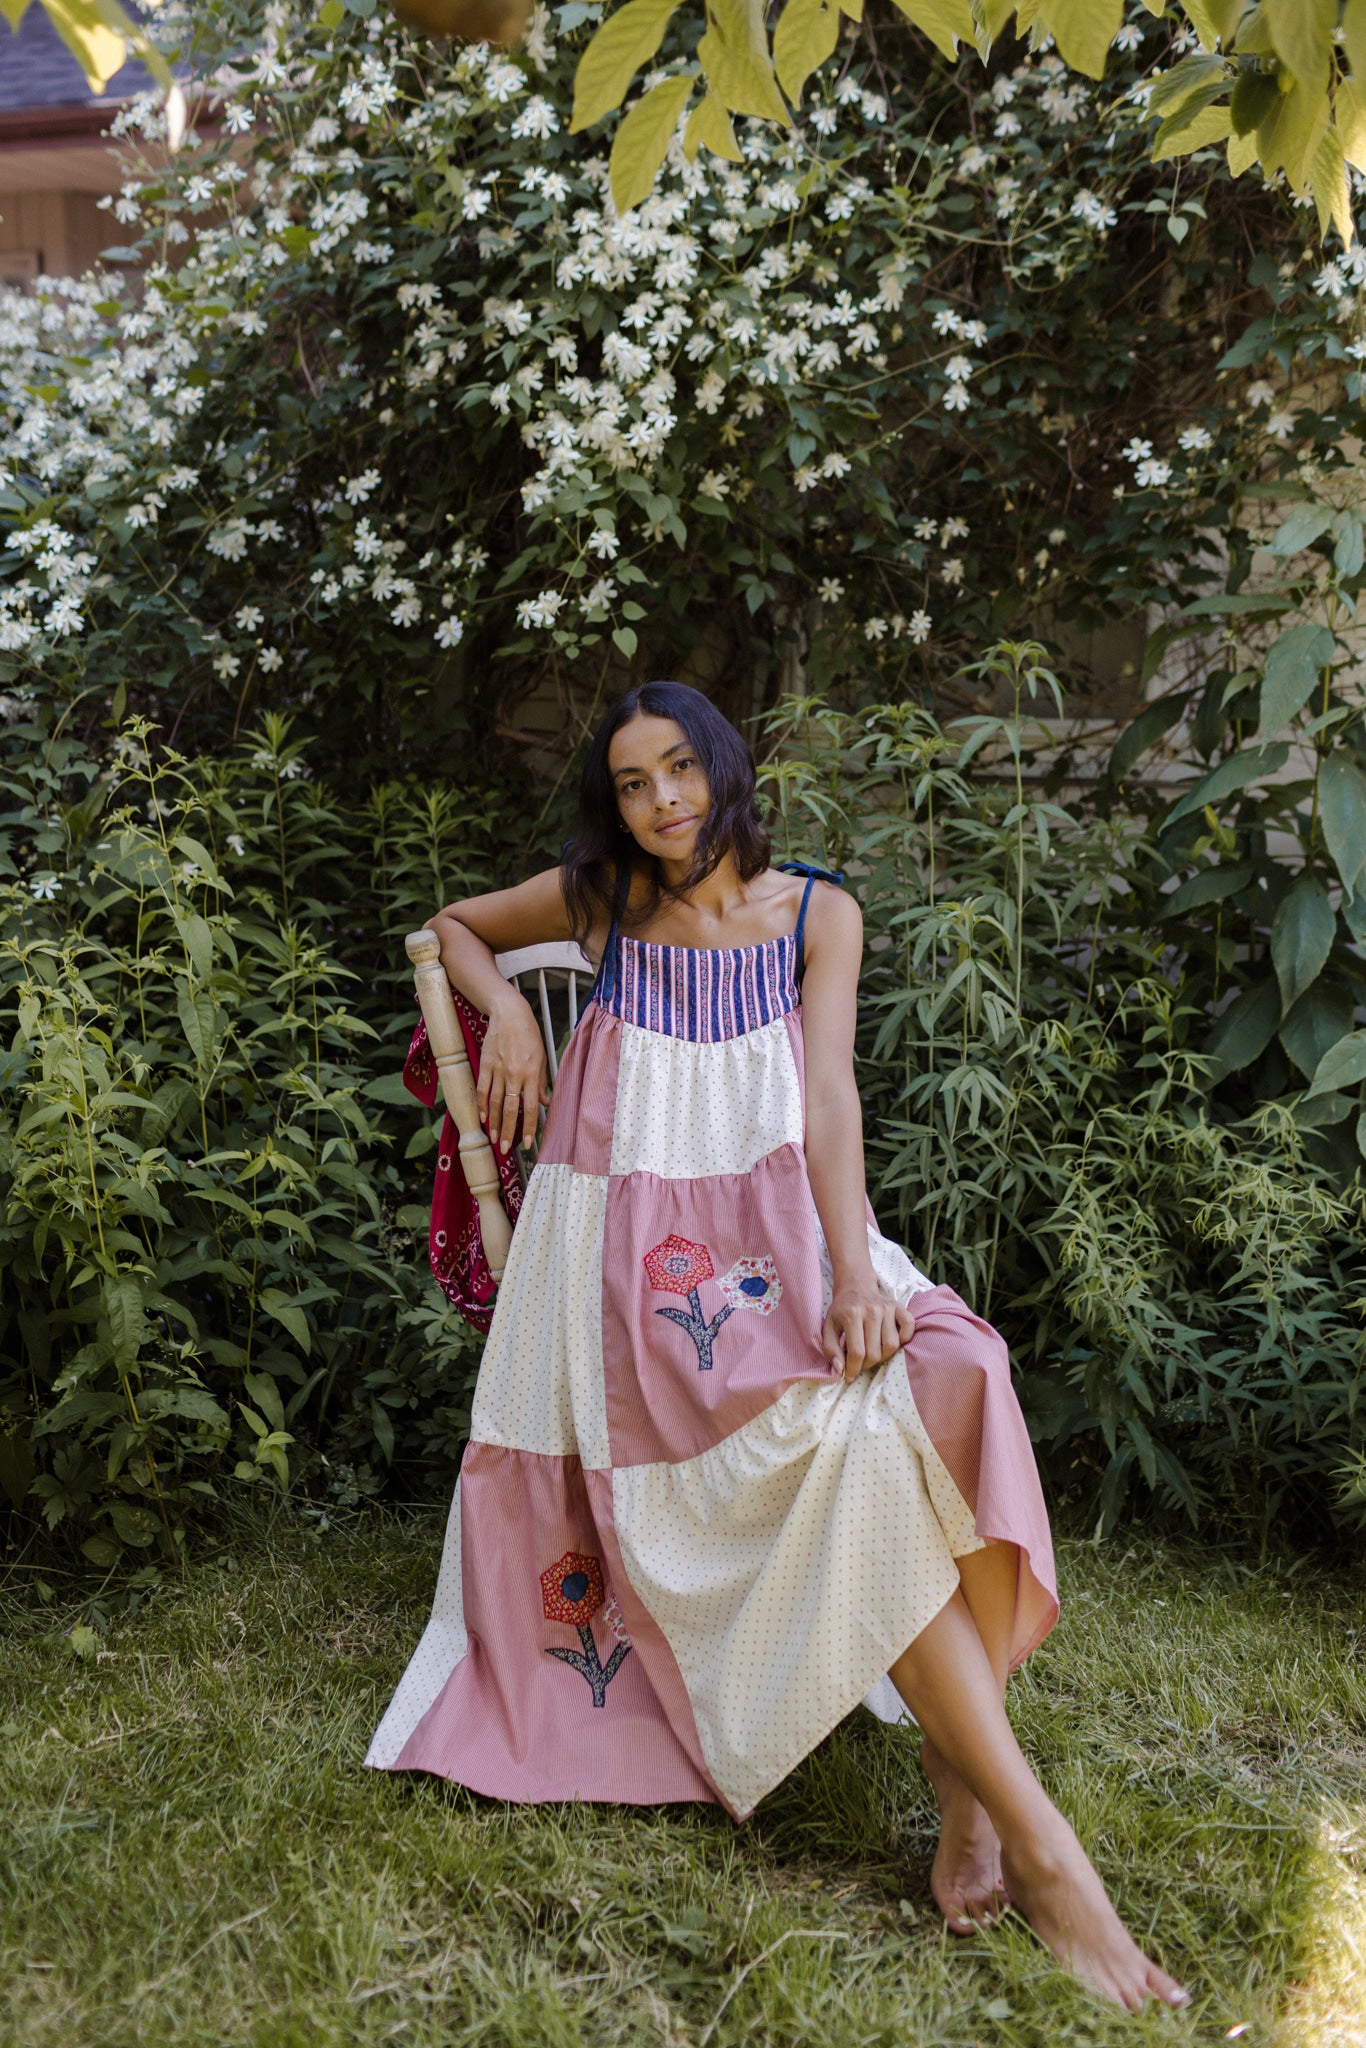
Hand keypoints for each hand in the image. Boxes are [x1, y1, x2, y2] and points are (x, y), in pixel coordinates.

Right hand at [475, 990, 548, 1150]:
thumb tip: (544, 1102)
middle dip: (507, 1131)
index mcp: (532, 1073)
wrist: (509, 1012)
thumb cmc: (529, 1034)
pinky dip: (481, 1104)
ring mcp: (498, 1069)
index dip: (530, 1127)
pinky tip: (481, 1117)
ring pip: (493, 1102)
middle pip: (509, 1109)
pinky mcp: (485, 1064)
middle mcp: (515, 1074)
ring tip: (492, 1139)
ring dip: (492, 1123)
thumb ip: (542, 1081)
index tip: (529, 1144)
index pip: (531, 1107)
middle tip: (504, 1149)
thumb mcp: (542, 1056)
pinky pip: (482, 1088)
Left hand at [822, 1278, 916, 1383]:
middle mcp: (871, 1311)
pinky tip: (889, 1341)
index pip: (857, 1352)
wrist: (855, 1287)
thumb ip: (831, 1350)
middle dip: (866, 1364)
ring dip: (883, 1356)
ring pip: (892, 1345)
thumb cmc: (841, 1311)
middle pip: (875, 1352)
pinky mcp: (898, 1307)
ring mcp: (887, 1308)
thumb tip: (840, 1370)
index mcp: (851, 1315)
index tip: (850, 1376)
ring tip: (873, 1353)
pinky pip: (909, 1327)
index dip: (854, 1369)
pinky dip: (904, 1338)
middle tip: (860, 1363)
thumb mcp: (828, 1328)